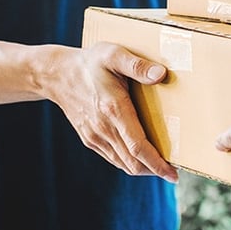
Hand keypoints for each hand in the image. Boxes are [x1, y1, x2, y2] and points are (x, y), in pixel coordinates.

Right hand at [48, 42, 177, 182]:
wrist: (56, 74)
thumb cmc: (90, 63)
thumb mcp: (114, 55)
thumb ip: (137, 65)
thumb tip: (161, 74)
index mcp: (113, 109)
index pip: (138, 147)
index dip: (157, 163)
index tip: (173, 174)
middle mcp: (103, 128)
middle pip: (132, 162)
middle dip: (154, 170)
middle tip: (172, 172)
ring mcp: (94, 136)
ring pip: (122, 163)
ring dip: (142, 168)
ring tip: (160, 166)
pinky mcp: (89, 139)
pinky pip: (112, 158)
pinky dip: (128, 162)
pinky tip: (139, 158)